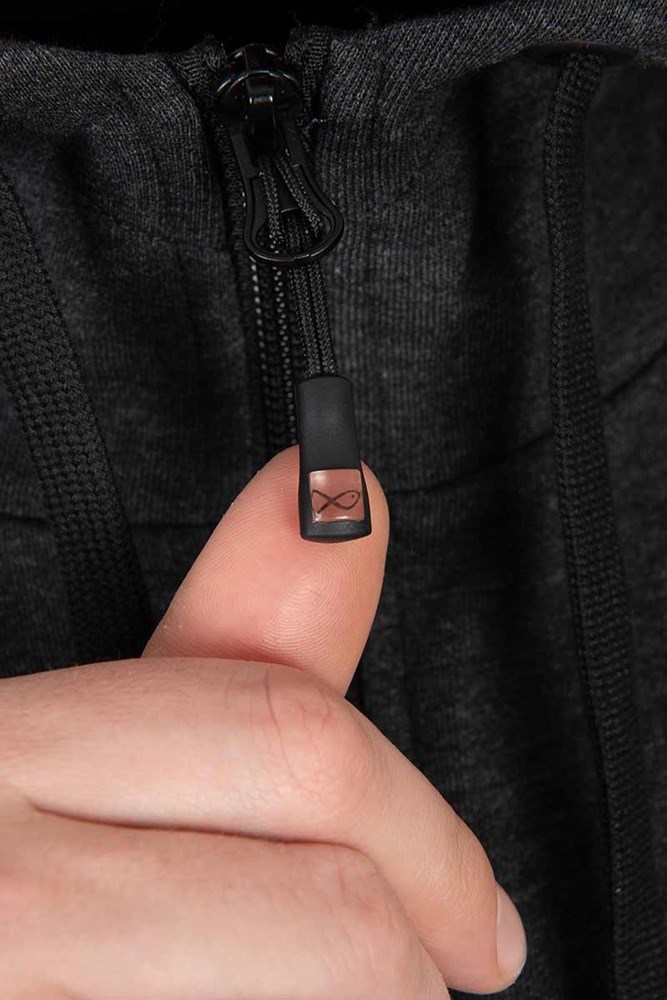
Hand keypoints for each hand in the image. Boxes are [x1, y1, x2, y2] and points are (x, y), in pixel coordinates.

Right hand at [0, 447, 525, 997]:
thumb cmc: (5, 876)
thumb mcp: (91, 745)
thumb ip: (233, 635)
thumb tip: (346, 499)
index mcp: (7, 745)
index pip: (288, 743)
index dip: (430, 840)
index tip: (486, 918)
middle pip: (329, 918)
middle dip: (413, 958)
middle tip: (432, 979)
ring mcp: (10, 967)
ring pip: (305, 996)